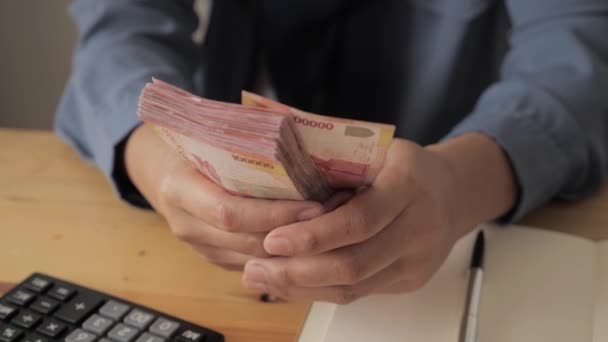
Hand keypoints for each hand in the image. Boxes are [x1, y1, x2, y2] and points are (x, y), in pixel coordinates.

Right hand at [124, 124, 324, 270]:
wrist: (166, 172)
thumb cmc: (197, 147)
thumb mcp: (213, 138)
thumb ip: (246, 145)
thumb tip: (306, 146)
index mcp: (180, 189)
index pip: (230, 212)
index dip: (274, 214)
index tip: (314, 207)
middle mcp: (186, 224)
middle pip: (246, 241)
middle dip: (293, 234)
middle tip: (333, 219)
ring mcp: (200, 247)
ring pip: (255, 259)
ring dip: (294, 248)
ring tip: (329, 228)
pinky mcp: (215, 259)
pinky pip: (255, 264)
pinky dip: (283, 255)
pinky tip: (310, 241)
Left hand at [241, 134, 516, 301]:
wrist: (452, 193)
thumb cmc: (405, 166)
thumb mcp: (376, 150)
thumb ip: (337, 165)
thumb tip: (276, 184)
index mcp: (408, 185)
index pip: (358, 220)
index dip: (313, 236)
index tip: (272, 240)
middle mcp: (419, 228)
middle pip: (354, 262)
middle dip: (298, 271)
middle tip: (255, 268)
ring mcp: (417, 261)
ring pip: (354, 286)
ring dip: (302, 287)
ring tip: (262, 280)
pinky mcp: (409, 280)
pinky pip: (359, 292)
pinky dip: (320, 290)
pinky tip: (290, 284)